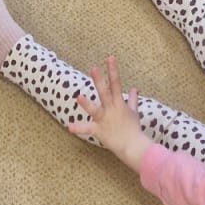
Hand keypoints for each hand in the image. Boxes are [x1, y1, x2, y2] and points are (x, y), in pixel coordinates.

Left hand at [67, 55, 151, 170]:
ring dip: (87, 104)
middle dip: (99, 80)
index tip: (110, 57)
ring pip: (95, 110)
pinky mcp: (100, 131)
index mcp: (119, 103)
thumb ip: (132, 100)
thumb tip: (135, 89)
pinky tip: (69, 126)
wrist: (134, 147)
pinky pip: (88, 129)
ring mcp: (105, 120)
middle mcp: (112, 109)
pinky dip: (79, 128)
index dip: (113, 70)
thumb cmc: (133, 129)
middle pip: (105, 92)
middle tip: (94, 68)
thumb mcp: (134, 112)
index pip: (116, 83)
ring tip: (78, 97)